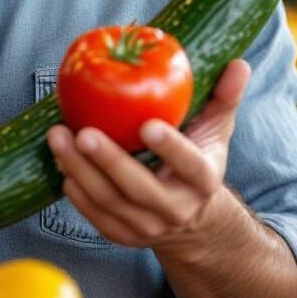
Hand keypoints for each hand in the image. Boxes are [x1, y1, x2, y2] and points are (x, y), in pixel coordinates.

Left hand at [45, 59, 250, 251]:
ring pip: (110, 203)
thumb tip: (239, 63)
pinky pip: (95, 216)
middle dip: (108, 161)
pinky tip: (60, 163)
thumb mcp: (216, 128)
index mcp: (204, 179)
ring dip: (79, 171)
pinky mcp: (123, 235)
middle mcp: (177, 209)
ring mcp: (148, 227)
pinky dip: (76, 192)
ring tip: (57, 138)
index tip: (146, 125)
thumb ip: (225, 96)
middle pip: (139, 189)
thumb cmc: (199, 156)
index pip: (190, 166)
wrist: (192, 219)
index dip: (170, 148)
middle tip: (82, 132)